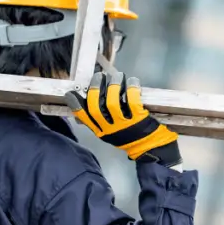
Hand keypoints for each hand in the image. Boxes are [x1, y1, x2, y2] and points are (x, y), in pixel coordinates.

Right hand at [65, 72, 180, 165]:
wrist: (151, 149)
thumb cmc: (130, 138)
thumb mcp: (111, 133)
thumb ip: (101, 121)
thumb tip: (89, 102)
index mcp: (101, 132)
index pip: (84, 117)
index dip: (76, 103)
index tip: (72, 92)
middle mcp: (110, 128)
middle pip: (96, 106)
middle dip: (96, 88)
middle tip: (100, 76)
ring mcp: (124, 124)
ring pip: (112, 101)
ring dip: (114, 85)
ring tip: (117, 75)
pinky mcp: (139, 119)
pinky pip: (132, 100)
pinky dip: (131, 88)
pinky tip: (132, 81)